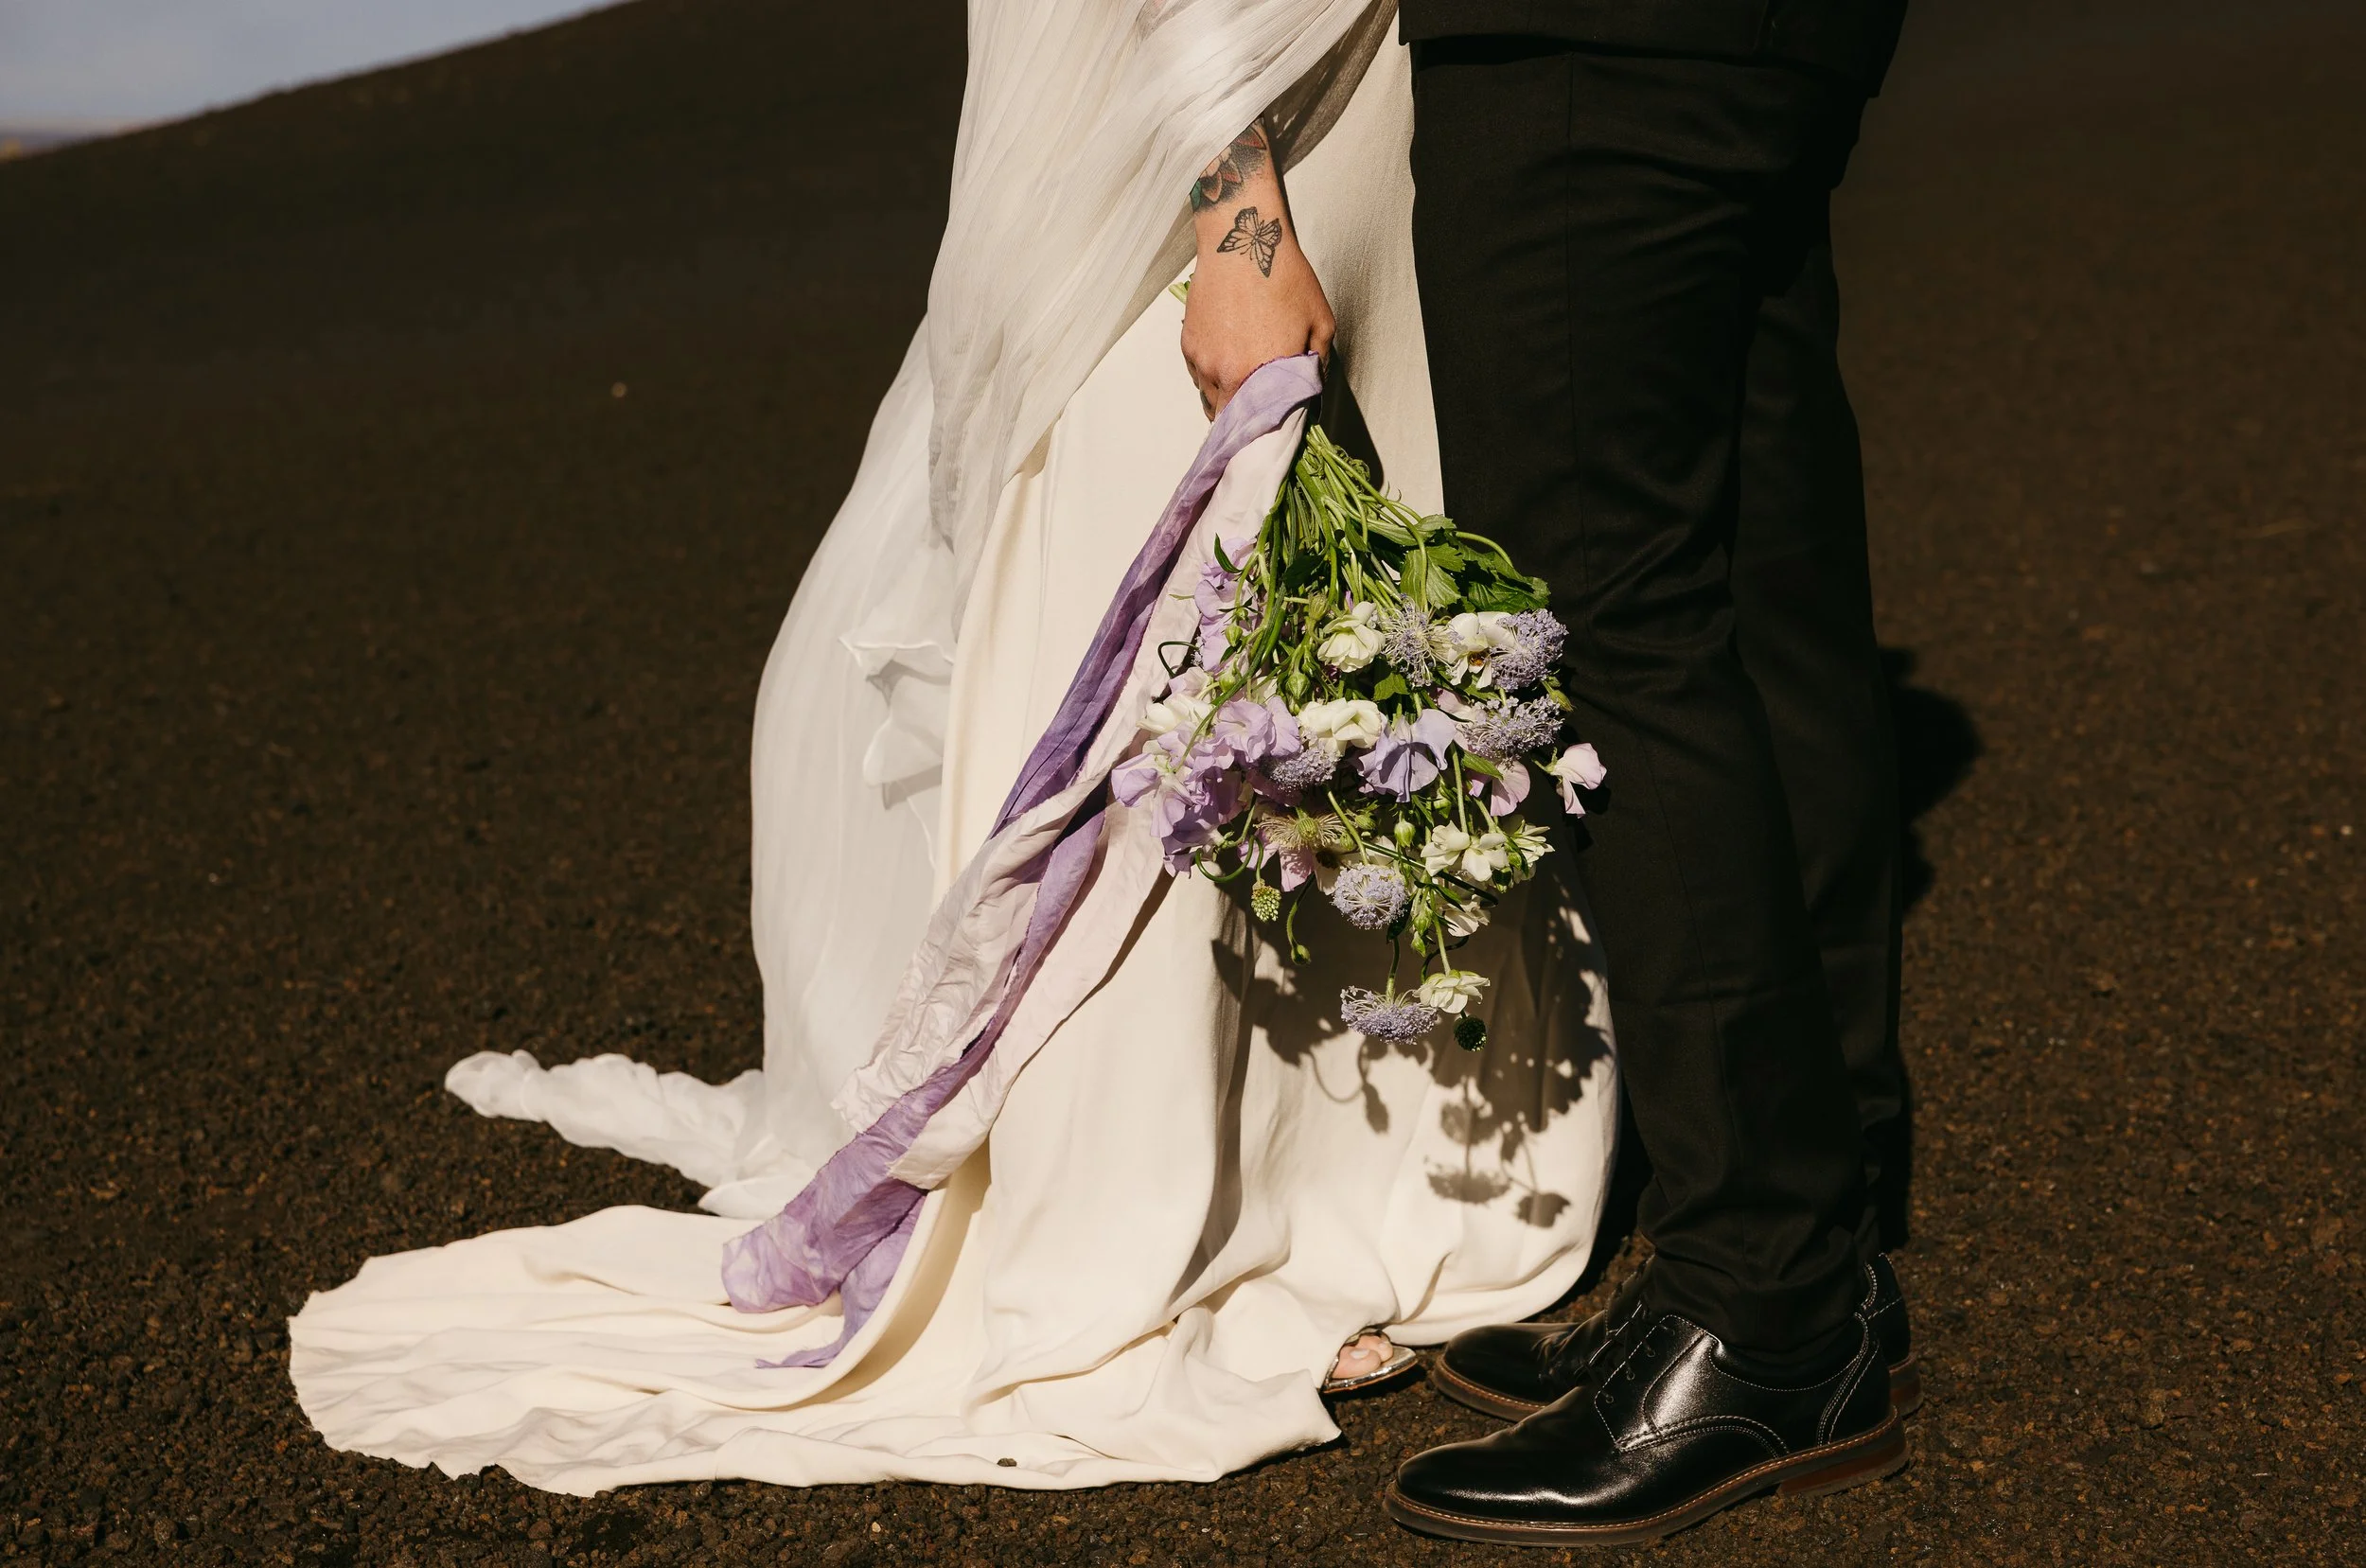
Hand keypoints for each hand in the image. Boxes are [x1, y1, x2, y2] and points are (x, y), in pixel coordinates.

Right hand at [1179, 124, 1334, 416]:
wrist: (1242, 239)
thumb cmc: (1284, 278)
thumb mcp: (1320, 323)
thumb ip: (1314, 366)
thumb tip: (1309, 394)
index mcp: (1259, 378)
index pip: (1255, 431)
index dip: (1262, 439)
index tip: (1269, 442)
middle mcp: (1224, 376)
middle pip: (1228, 422)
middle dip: (1242, 424)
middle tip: (1258, 415)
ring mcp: (1201, 361)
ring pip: (1211, 398)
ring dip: (1227, 397)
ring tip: (1245, 378)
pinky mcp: (1187, 344)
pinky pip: (1199, 374)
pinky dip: (1212, 373)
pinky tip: (1229, 353)